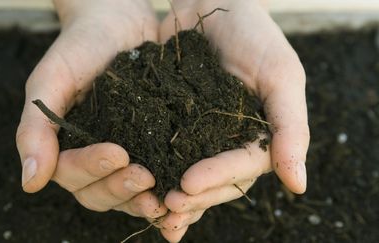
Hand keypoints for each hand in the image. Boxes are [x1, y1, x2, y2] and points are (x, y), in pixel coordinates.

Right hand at [16, 0, 165, 218]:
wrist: (118, 23)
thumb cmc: (79, 47)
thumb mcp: (50, 81)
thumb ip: (35, 128)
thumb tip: (30, 183)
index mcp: (64, 146)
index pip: (70, 173)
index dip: (91, 169)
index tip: (117, 154)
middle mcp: (91, 157)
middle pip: (98, 193)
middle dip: (120, 188)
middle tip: (145, 177)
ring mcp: (124, 155)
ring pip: (126, 194)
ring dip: (141, 199)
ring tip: (162, 196)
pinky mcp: (150, 149)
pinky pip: (154, 178)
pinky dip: (163, 190)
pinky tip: (179, 191)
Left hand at [158, 0, 309, 240]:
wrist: (212, 2)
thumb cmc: (254, 33)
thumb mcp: (281, 74)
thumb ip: (291, 127)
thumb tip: (299, 186)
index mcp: (259, 135)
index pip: (242, 167)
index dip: (217, 178)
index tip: (188, 184)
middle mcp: (229, 140)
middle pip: (215, 180)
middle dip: (193, 196)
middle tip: (167, 204)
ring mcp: (199, 133)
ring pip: (188, 172)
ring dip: (172, 194)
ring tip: (151, 208)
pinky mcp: (172, 121)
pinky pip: (162, 149)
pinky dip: (152, 168)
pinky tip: (135, 183)